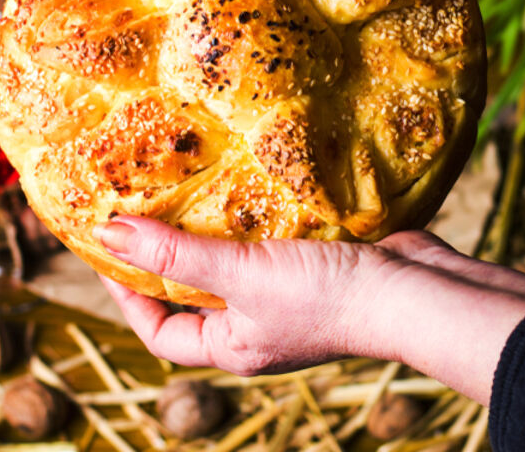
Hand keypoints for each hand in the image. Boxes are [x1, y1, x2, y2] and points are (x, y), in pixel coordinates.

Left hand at [94, 217, 524, 402]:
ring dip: (214, 227)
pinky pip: (274, 239)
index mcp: (235, 345)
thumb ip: (176, 252)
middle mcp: (260, 325)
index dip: (127, 294)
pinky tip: (248, 180)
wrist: (416, 291)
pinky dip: (257, 214)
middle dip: (170, 253)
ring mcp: (292, 294)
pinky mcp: (321, 262)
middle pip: (197, 293)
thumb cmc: (326, 297)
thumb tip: (107, 232)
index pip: (162, 331)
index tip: (108, 248)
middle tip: (144, 203)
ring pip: (238, 262)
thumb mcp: (242, 274)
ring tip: (188, 183)